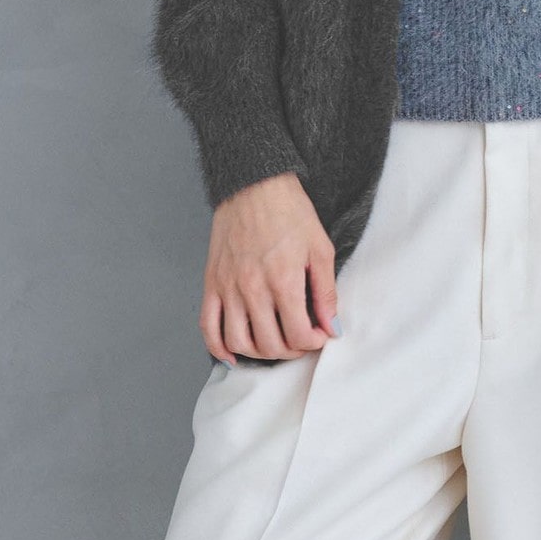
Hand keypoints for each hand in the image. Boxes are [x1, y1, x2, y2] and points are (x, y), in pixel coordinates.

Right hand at [200, 171, 340, 364]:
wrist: (254, 185)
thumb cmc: (290, 212)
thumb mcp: (320, 248)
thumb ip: (326, 292)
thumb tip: (331, 327)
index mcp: (283, 280)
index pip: (298, 334)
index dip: (313, 342)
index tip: (319, 335)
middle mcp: (253, 288)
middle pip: (269, 344)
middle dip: (291, 350)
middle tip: (301, 340)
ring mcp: (228, 287)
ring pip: (239, 342)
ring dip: (260, 353)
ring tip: (275, 343)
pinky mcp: (211, 283)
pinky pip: (208, 327)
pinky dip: (219, 349)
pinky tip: (235, 354)